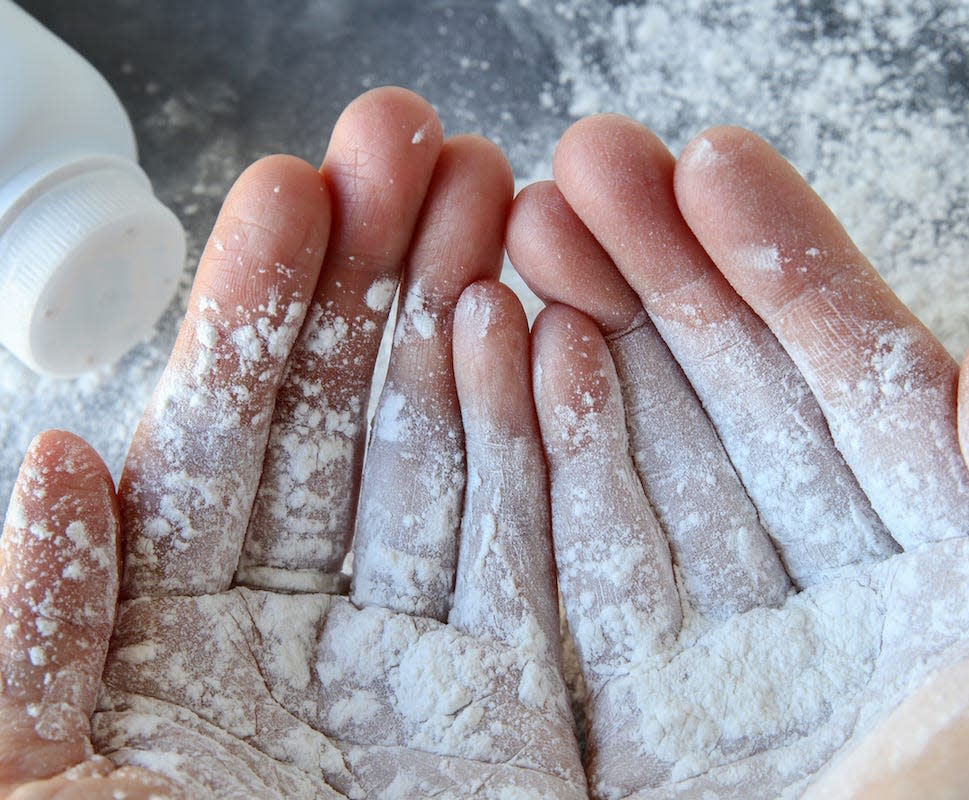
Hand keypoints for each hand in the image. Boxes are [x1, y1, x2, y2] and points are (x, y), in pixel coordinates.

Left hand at [0, 88, 584, 798]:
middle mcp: (305, 628)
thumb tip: (53, 463)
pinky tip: (545, 336)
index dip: (256, 310)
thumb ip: (26, 635)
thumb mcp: (28, 783)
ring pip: (449, 455)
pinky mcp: (520, 710)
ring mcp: (422, 659)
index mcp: (174, 637)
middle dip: (378, 273)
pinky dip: (545, 443)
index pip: (223, 439)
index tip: (291, 191)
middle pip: (350, 417)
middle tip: (412, 143)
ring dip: (466, 323)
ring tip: (491, 204)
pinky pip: (536, 555)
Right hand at [507, 117, 968, 797]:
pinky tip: (498, 346)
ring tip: (524, 225)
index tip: (707, 161)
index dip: (784, 267)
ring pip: (633, 451)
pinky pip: (559, 552)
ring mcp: (694, 650)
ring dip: (579, 330)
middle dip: (658, 267)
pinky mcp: (597, 711)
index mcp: (930, 591)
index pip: (852, 389)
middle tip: (583, 160)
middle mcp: (808, 604)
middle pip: (725, 397)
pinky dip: (524, 448)